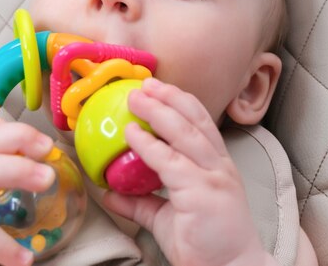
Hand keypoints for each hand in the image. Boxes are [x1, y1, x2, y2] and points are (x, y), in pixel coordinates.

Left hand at [103, 78, 274, 265]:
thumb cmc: (205, 243)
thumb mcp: (166, 216)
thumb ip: (141, 201)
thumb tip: (109, 193)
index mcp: (216, 165)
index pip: (201, 123)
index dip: (180, 102)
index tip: (158, 89)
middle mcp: (218, 165)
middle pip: (195, 120)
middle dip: (169, 97)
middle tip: (145, 84)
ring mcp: (213, 176)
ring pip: (185, 133)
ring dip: (159, 111)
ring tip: (136, 98)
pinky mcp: (201, 191)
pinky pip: (170, 162)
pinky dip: (149, 145)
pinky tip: (132, 133)